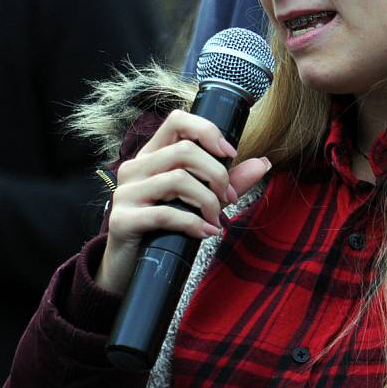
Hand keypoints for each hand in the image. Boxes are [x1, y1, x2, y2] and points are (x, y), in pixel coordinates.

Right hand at [96, 109, 270, 293]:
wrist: (129, 268)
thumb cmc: (166, 228)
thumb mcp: (198, 200)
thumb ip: (228, 181)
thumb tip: (264, 162)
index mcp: (152, 155)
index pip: (177, 120)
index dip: (208, 130)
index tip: (230, 154)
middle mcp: (135, 167)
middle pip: (184, 150)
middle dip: (217, 174)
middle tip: (228, 199)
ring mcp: (126, 193)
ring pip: (177, 179)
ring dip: (208, 202)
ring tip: (216, 220)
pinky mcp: (122, 220)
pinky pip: (165, 213)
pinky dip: (193, 223)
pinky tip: (206, 232)